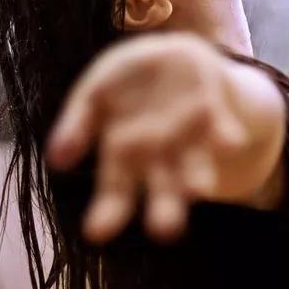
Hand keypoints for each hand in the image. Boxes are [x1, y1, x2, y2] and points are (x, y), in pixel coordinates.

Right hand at [45, 32, 285, 243]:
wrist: (174, 55)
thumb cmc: (126, 78)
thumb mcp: (95, 91)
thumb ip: (78, 123)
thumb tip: (56, 159)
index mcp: (125, 153)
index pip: (116, 189)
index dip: (108, 212)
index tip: (97, 233)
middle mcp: (160, 156)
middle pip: (162, 190)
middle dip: (165, 210)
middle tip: (164, 230)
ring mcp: (190, 139)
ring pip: (195, 167)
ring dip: (198, 178)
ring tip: (198, 189)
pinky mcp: (216, 116)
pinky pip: (223, 130)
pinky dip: (227, 137)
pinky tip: (232, 142)